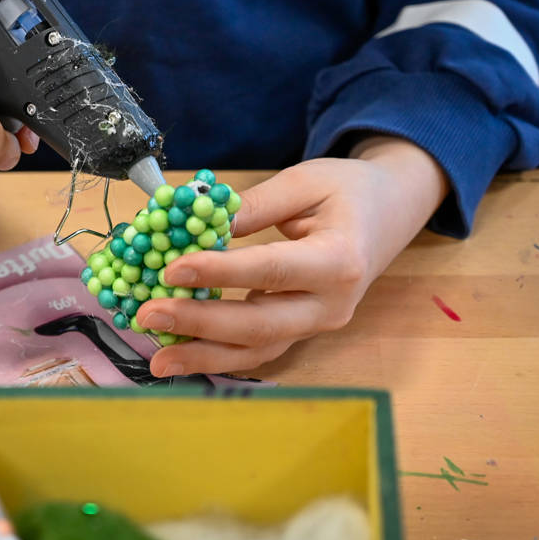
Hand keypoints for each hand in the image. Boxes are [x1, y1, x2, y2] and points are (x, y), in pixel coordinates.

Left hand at [136, 136, 448, 376]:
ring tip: (156, 358)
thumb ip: (254, 204)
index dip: (220, 272)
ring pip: (257, 350)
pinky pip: (258, 351)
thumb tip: (198, 220)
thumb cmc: (348, 191)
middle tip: (148, 314)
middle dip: (200, 322)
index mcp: (339, 260)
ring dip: (203, 355)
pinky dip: (217, 357)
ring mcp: (318, 324)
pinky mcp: (302, 331)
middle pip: (261, 324)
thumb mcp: (305, 181)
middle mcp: (333, 304)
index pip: (271, 270)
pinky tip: (178, 356)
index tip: (172, 269)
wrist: (390, 213)